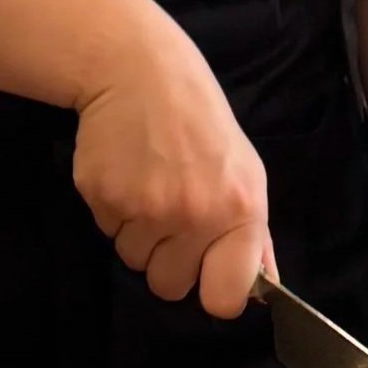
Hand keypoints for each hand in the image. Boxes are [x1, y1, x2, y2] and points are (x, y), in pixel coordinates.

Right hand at [72, 0, 271, 314]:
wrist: (138, 67)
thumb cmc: (200, 122)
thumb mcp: (245, 172)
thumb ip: (253, 235)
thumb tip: (265, 287)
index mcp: (239, 213)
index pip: (224, 300)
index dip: (213, 290)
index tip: (207, 273)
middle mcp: (194, 215)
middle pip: (169, 287)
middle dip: (166, 261)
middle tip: (170, 215)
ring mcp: (144, 207)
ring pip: (133, 260)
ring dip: (137, 233)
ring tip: (147, 184)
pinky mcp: (102, 195)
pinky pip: (106, 230)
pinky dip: (113, 209)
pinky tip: (126, 170)